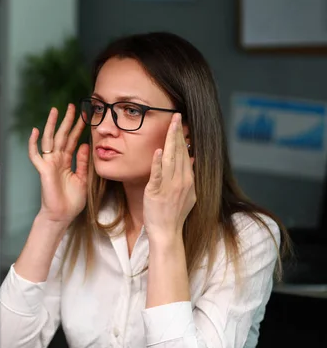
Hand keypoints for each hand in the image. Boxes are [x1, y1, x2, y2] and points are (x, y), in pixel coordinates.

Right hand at [28, 104, 89, 225]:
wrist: (62, 216)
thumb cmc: (71, 201)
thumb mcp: (83, 179)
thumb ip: (83, 162)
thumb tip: (85, 145)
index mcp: (66, 162)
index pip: (73, 141)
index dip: (78, 129)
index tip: (85, 117)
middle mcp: (57, 160)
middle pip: (62, 136)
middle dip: (67, 121)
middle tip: (73, 107)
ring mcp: (49, 164)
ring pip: (49, 140)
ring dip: (52, 125)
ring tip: (55, 111)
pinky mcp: (43, 170)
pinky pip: (36, 155)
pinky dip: (33, 143)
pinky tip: (34, 131)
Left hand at [143, 113, 195, 242]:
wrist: (167, 232)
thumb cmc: (174, 214)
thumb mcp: (188, 194)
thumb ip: (188, 176)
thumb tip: (190, 159)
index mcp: (188, 180)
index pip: (185, 153)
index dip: (182, 137)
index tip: (180, 123)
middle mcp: (181, 181)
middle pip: (180, 152)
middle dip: (178, 133)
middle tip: (176, 115)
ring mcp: (169, 186)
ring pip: (171, 159)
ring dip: (171, 141)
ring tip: (171, 125)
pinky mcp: (156, 192)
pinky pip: (158, 174)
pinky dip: (158, 162)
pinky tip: (159, 150)